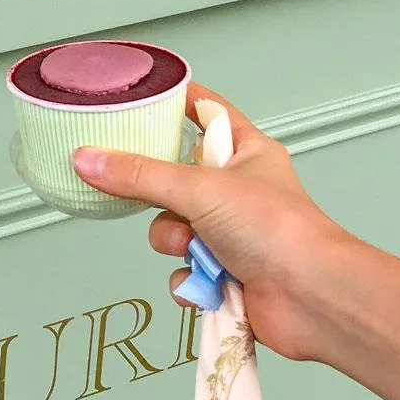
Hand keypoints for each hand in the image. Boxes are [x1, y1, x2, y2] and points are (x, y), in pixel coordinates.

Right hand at [73, 82, 350, 360]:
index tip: (140, 100)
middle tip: (160, 197)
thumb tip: (88, 158)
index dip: (176, 104)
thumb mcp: (199, 189)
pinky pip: (184, 271)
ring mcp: (233, 234)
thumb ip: (139, 176)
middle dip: (162, 198)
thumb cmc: (276, 228)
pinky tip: (204, 283)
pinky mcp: (227, 275)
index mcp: (246, 152)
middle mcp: (239, 189)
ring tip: (194, 248)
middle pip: (175, 180)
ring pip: (174, 228)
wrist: (311, 298)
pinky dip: (189, 279)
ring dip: (175, 241)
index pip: (206, 113)